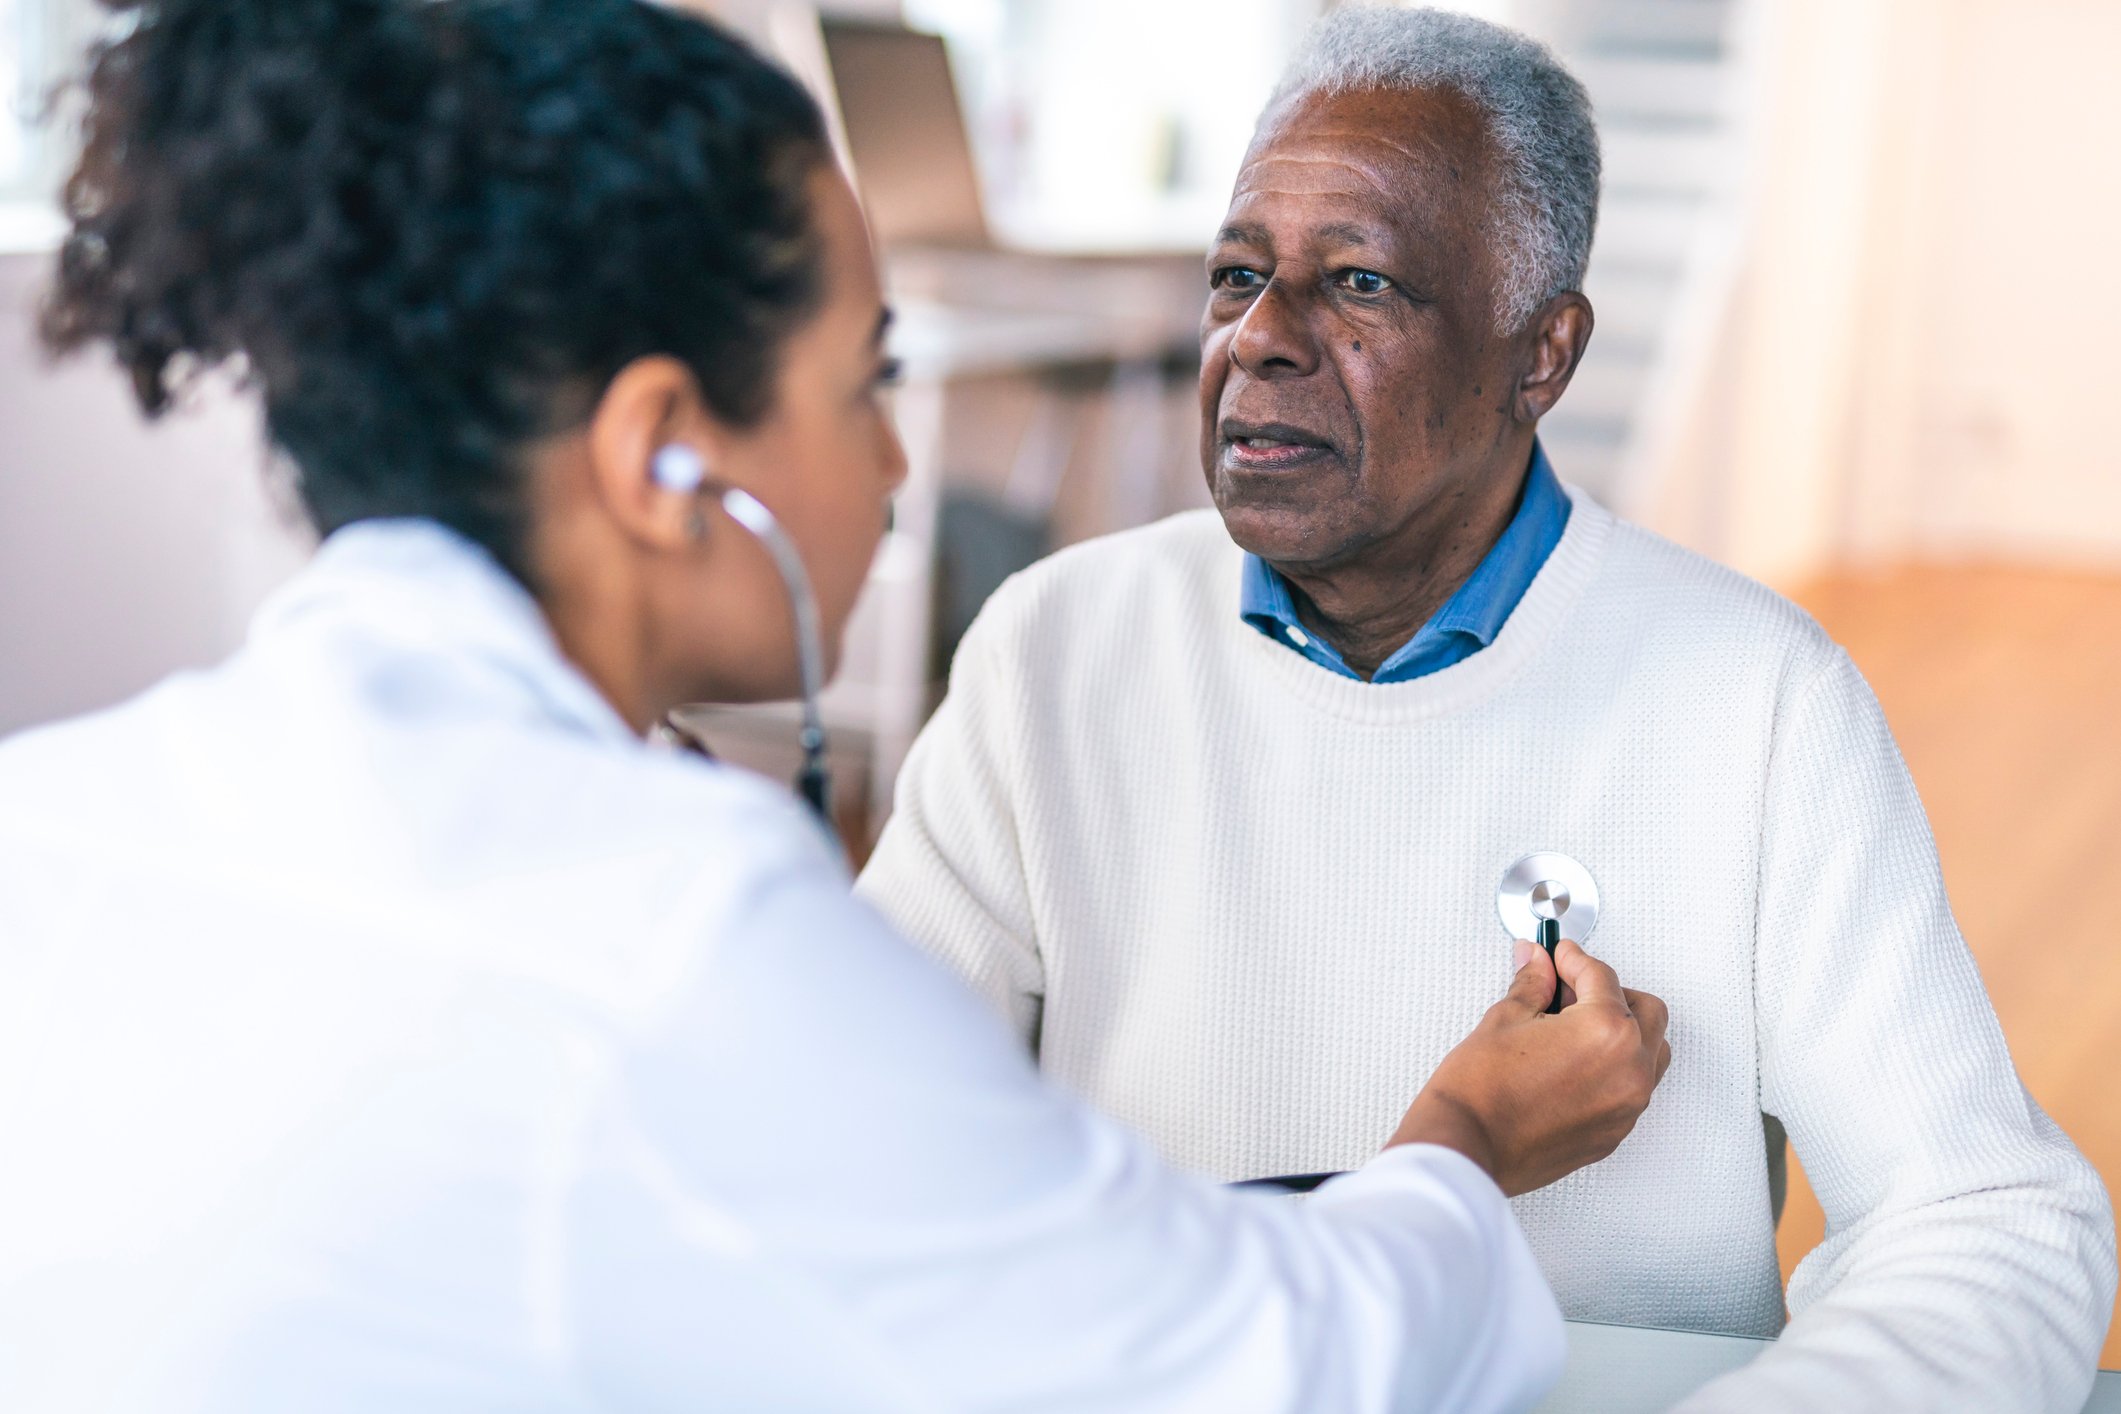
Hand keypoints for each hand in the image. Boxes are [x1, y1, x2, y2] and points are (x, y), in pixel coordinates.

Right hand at [1387, 938, 1670, 1196]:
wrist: (1467, 1147)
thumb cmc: (1480, 1093)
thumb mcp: (1505, 1019)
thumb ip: (1534, 984)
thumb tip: (1539, 964)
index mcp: (1606, 1032)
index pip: (1601, 976)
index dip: (1574, 959)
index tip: (1558, 956)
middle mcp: (1629, 1070)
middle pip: (1645, 1009)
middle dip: (1609, 991)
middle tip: (1568, 988)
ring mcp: (1626, 1106)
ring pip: (1651, 1051)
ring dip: (1624, 1030)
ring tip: (1578, 1026)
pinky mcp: (1615, 1132)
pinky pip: (1634, 1087)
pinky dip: (1616, 1067)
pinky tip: (1577, 1061)